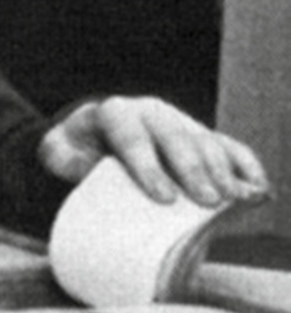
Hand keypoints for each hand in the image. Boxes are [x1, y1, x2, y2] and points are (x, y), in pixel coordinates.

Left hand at [40, 95, 271, 206]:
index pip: (130, 135)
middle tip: (207, 200)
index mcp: (113, 113)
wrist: (89, 141)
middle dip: (192, 169)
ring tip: (235, 199)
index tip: (164, 197)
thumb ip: (64, 160)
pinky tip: (257, 189)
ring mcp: (179, 122)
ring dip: (222, 171)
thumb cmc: (73, 153)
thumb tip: (84, 172)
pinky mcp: (201, 137)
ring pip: (204, 140)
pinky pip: (229, 147)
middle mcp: (149, 111)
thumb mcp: (56, 154)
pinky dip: (245, 166)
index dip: (147, 165)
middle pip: (174, 136)